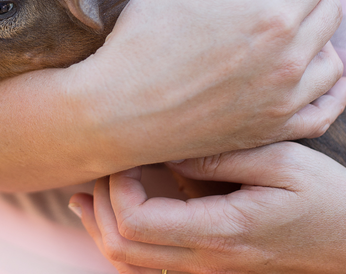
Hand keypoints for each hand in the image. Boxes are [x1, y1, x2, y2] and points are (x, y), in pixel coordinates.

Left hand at [70, 142, 345, 273]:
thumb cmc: (325, 197)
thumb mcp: (281, 164)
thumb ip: (221, 158)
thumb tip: (169, 148)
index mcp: (219, 232)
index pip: (135, 222)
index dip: (116, 188)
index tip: (125, 154)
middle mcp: (203, 259)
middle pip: (120, 245)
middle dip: (100, 203)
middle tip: (107, 164)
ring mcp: (203, 266)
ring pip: (127, 260)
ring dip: (100, 224)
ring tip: (88, 190)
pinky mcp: (206, 261)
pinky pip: (146, 261)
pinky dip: (119, 237)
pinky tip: (107, 213)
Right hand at [71, 0, 344, 165]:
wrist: (119, 111)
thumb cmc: (141, 45)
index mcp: (270, 17)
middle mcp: (287, 61)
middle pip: (327, 12)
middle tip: (258, 0)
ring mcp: (283, 101)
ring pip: (332, 62)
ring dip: (312, 40)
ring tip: (277, 39)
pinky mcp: (270, 131)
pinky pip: (324, 112)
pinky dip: (325, 91)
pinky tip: (302, 78)